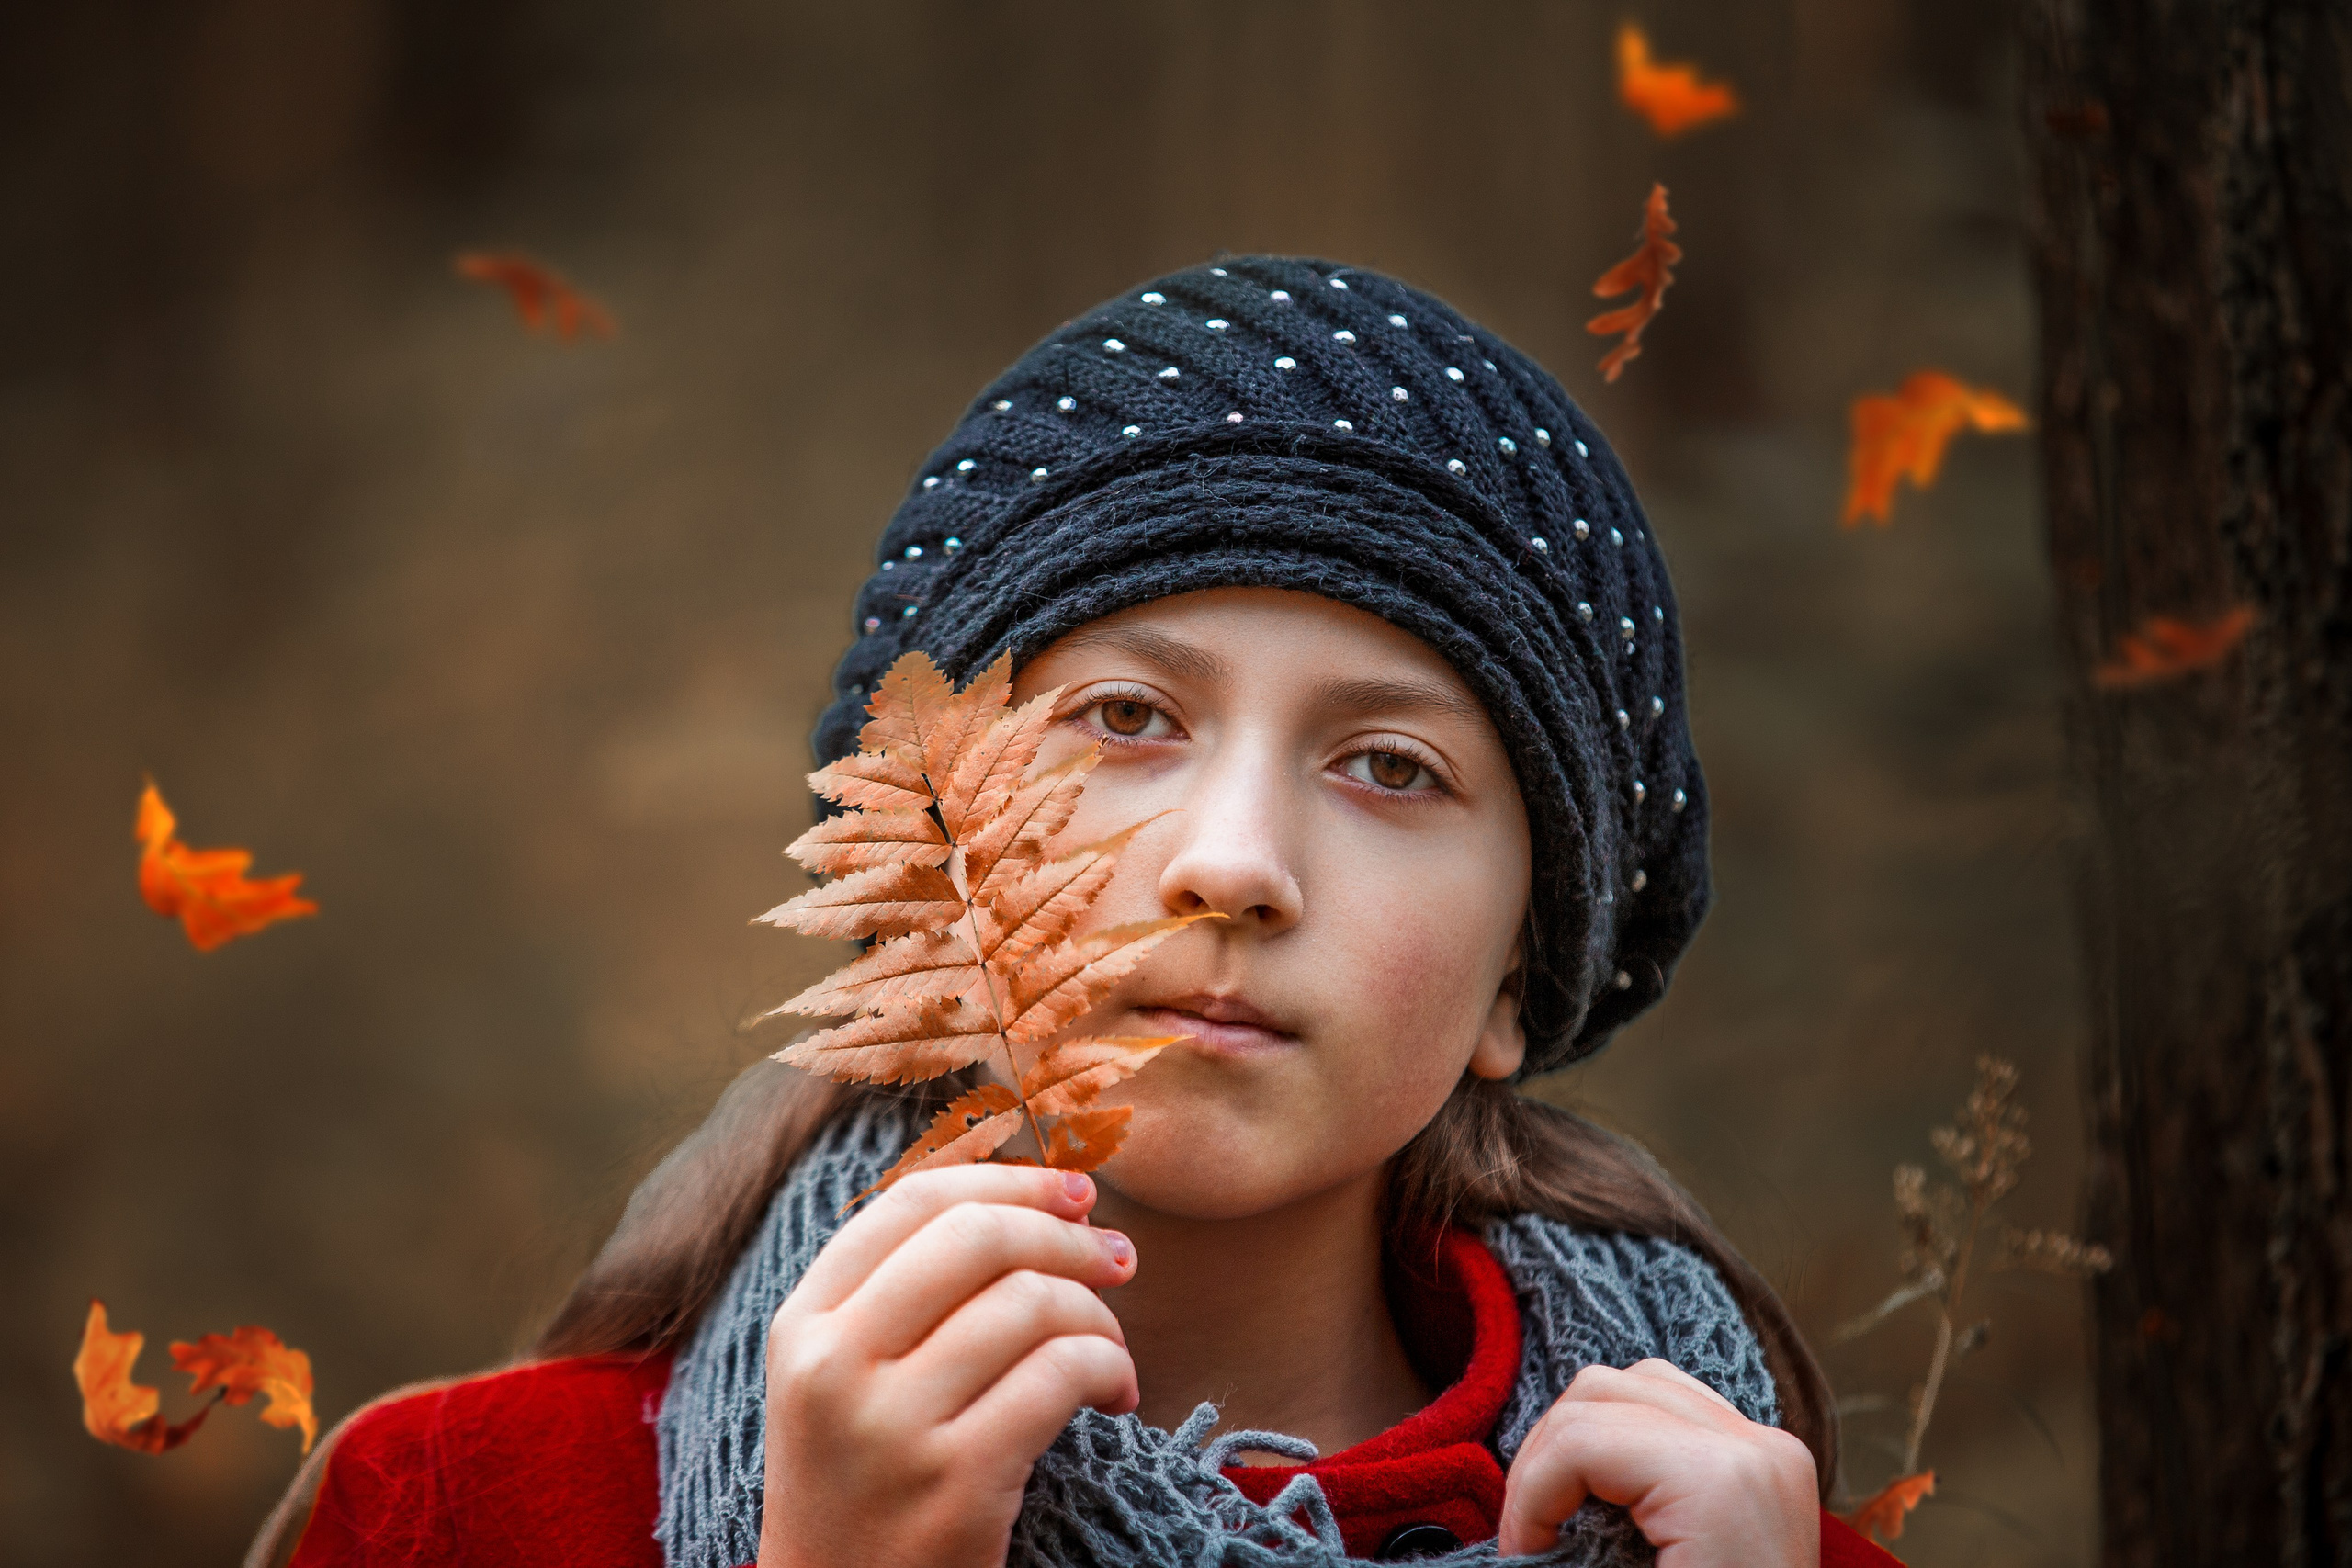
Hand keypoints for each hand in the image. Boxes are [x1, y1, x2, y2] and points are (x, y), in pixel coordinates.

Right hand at [757, 1164, 1140, 1567]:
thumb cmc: (867, 1485)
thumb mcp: (844, 1380)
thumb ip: (905, 1292)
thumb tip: (1040, 1197)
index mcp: (802, 1325)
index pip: (913, 1202)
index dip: (1009, 1179)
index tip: (1075, 1192)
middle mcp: (833, 1365)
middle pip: (978, 1236)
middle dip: (1068, 1235)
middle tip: (1118, 1259)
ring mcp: (890, 1426)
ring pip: (1030, 1302)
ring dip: (1099, 1316)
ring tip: (1110, 1350)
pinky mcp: (954, 1484)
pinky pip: (1061, 1375)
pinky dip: (1111, 1370)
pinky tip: (1116, 1395)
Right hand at [1498, 1359, 1818, 1567]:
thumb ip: (1561, 1555)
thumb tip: (1506, 1548)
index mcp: (1721, 1485)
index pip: (1582, 1436)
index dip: (1529, 1495)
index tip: (1524, 1557)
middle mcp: (1755, 1449)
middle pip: (1600, 1392)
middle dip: (1547, 1461)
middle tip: (1535, 1537)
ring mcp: (1769, 1449)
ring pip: (1637, 1383)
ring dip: (1586, 1439)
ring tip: (1569, 1511)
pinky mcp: (1770, 1460)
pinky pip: (1677, 1404)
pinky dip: (1632, 1434)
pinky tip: (1618, 1495)